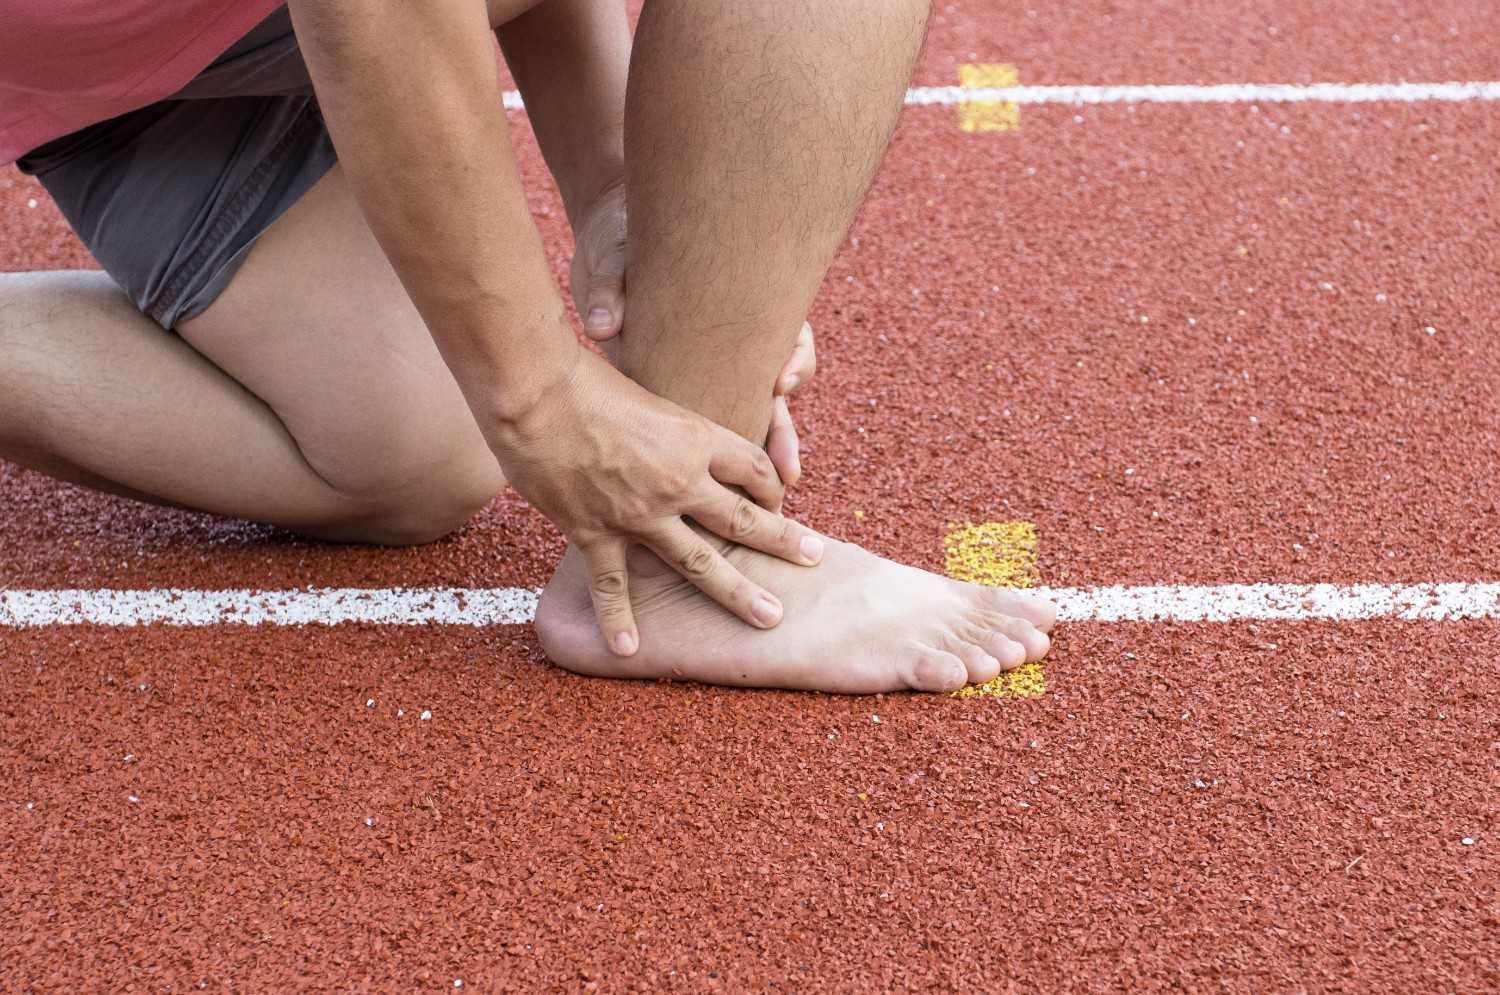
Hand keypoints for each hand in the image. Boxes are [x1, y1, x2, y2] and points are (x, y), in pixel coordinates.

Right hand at [491, 349, 825, 656]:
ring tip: (770, 617)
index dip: (772, 485)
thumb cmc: (585, 379)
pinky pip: (612, 584)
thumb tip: (671, 430)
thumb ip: (667, 422)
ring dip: (738, 593)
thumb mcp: (647, 390)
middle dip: (783, 541)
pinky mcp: (594, 531)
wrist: (536, 393)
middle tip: (814, 557)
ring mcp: (639, 513)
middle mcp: (679, 481)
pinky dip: (618, 619)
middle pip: (743, 519)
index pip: (754, 468)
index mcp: (696, 439)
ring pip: (700, 562)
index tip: (778, 500)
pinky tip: (628, 649)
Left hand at [566, 182, 817, 487]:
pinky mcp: (685, 394)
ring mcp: (717, 371)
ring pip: (754, 421)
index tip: (780, 383)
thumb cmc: (621, 247)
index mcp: (739, 306)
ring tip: (768, 500)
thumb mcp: (615, 260)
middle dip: (782, 435)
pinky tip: (716, 497)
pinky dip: (720, 466)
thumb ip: (612, 288)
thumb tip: (602, 323)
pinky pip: (715, 435)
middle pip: (777, 393)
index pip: (790, 336)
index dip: (793, 362)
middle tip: (787, 472)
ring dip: (761, 461)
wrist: (605, 248)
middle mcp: (738, 344)